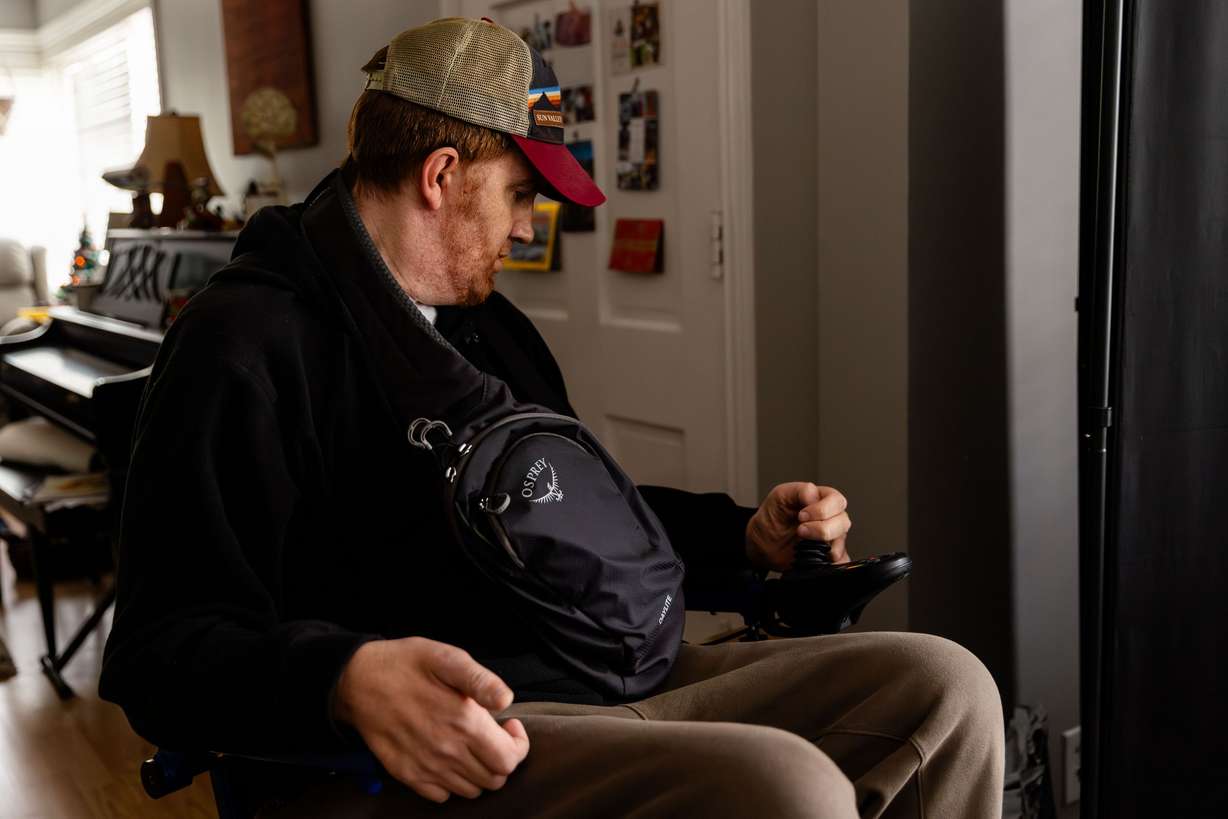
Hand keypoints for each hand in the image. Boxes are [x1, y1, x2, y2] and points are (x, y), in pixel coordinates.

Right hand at [333, 637, 529, 802]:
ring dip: (479, 771)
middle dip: (502, 758)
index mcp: (463, 722)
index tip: (509, 725)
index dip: (518, 745)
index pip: (509, 759)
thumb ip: (480, 680)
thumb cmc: (405, 664)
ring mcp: (425, 767)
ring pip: (471, 791)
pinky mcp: (407, 775)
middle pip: (495, 779)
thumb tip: (506, 701)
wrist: (357, 680)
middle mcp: (446, 752)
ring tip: (471, 744)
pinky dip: (452, 783)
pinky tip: (448, 757)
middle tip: (492, 734)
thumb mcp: (446, 657)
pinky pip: (441, 796)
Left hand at [745, 482, 851, 571]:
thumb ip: (800, 490)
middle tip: (801, 530)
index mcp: (822, 499)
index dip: (822, 509)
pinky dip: (833, 561)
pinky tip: (816, 557)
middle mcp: (830, 517)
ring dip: (825, 543)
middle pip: (843, 521)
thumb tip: (814, 495)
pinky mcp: (828, 555)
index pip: (836, 501)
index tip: (802, 516)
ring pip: (842, 540)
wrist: (762, 542)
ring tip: (804, 543)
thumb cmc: (772, 517)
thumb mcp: (780, 496)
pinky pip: (840, 559)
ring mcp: (831, 537)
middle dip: (821, 528)